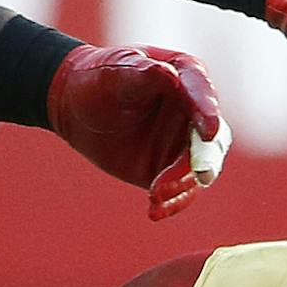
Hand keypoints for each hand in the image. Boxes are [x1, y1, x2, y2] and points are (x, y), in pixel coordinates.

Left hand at [47, 44, 231, 220]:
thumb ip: (142, 74)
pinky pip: (180, 192)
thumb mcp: (114, 74)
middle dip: (204, 159)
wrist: (76, 106)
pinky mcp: (171, 171)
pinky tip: (154, 212)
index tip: (210, 131)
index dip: (208, 114)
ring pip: (197, 170)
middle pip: (211, 140)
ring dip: (181, 184)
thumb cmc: (97, 80)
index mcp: (187, 79)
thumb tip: (169, 75)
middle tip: (199, 174)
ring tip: (154, 195)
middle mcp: (195, 113)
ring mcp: (185, 144)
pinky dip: (172, 204)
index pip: (202, 96)